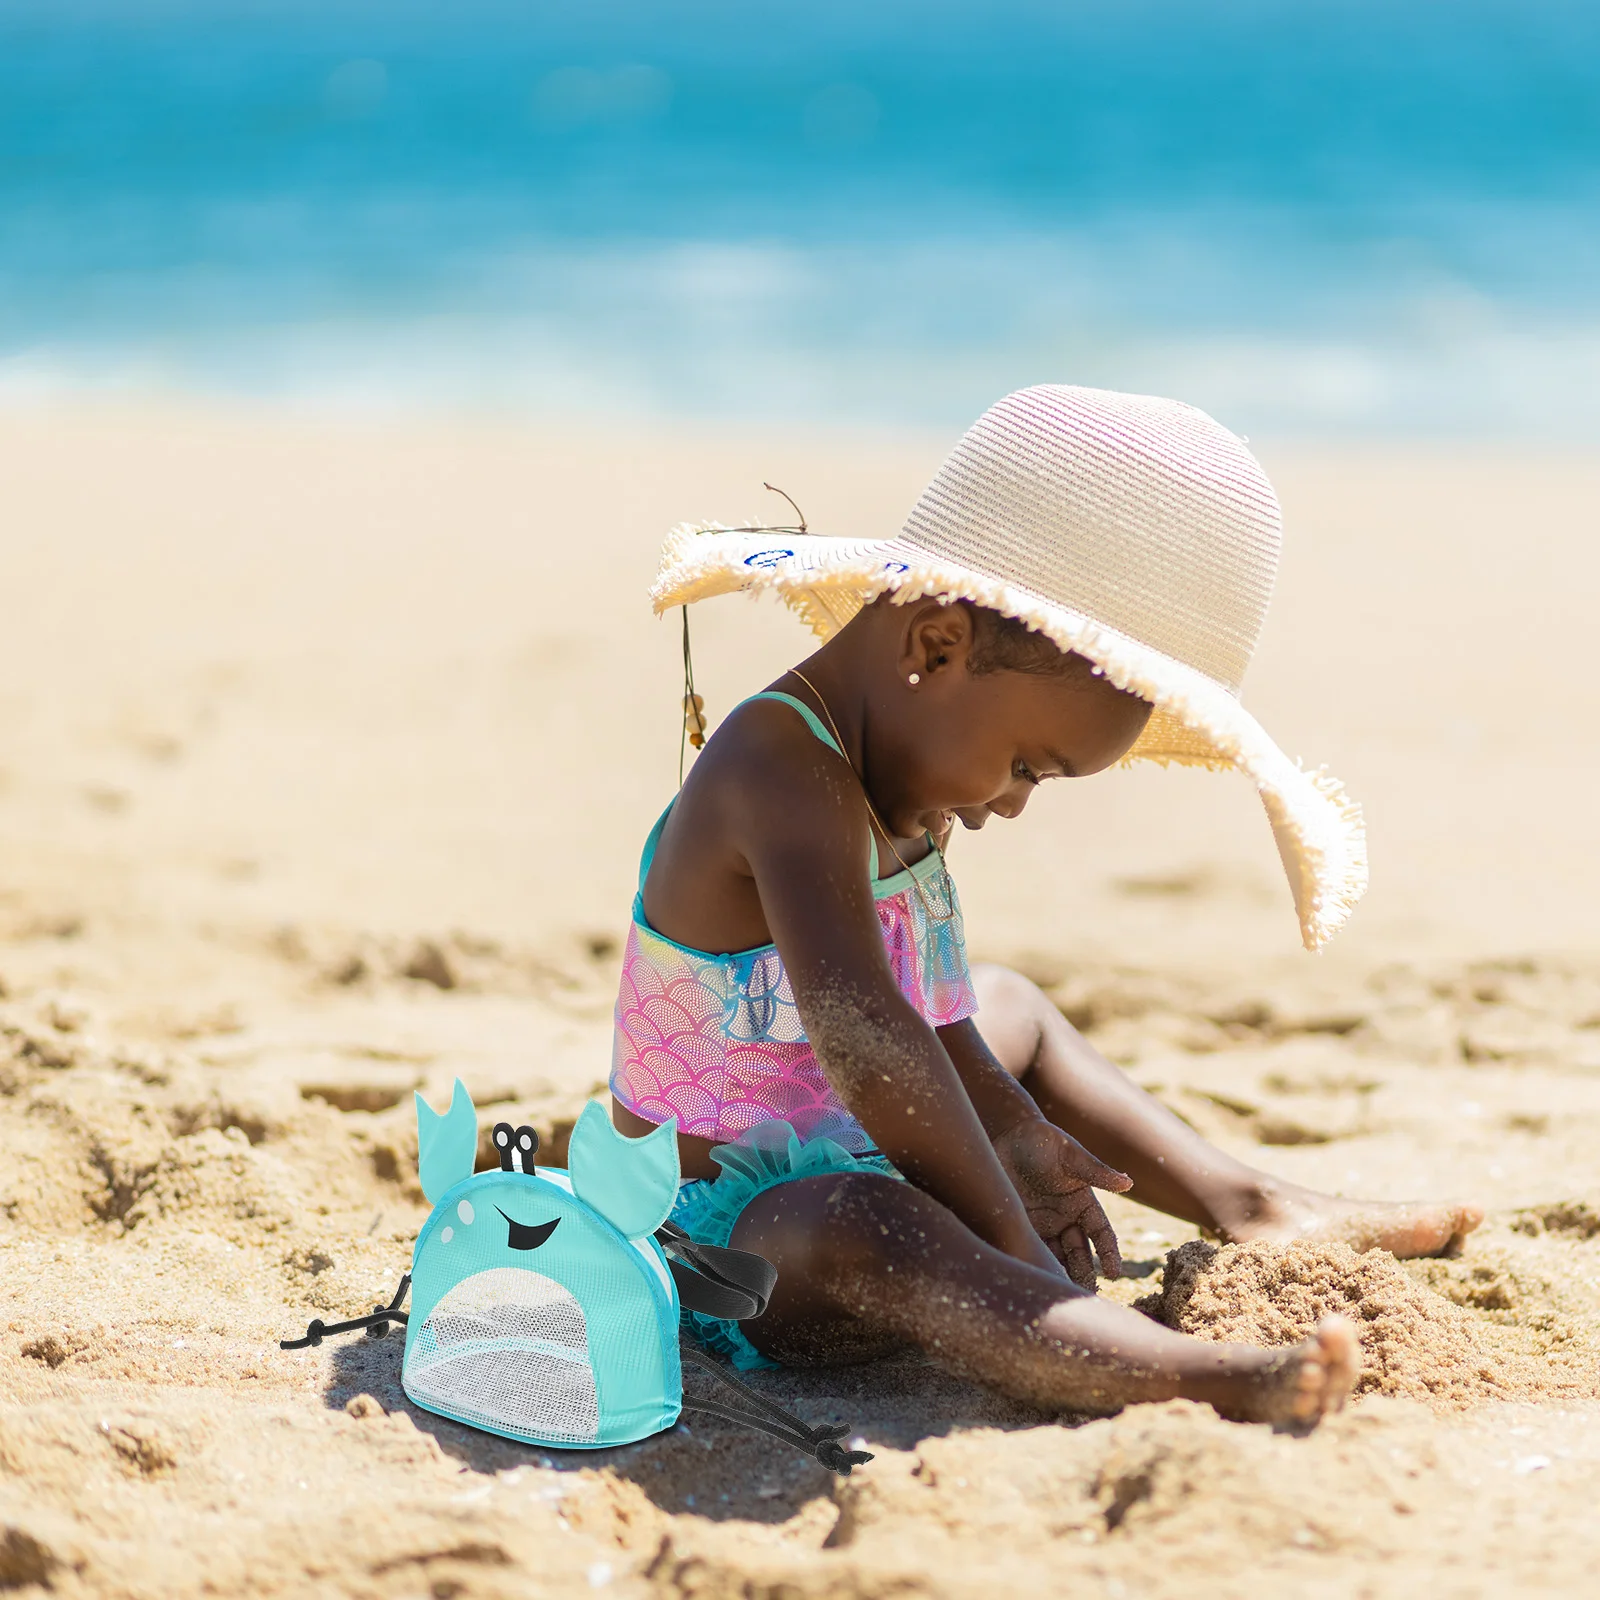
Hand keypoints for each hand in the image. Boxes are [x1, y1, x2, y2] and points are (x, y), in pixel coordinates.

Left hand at [991, 1118, 1131, 1288]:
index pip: (1102, 1233)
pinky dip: (1035, 1263)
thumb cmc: (1043, 1140)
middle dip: (1085, 1274)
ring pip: (1057, 1257)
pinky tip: (1036, 1277)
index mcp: (1084, 1203)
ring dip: (1061, 1275)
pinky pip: (1031, 1249)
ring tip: (1061, 1293)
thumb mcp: (1070, 1155)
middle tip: (1087, 1295)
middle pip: (1080, 1253)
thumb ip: (1095, 1171)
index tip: (1114, 1272)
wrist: (1006, 1136)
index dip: (1109, 1253)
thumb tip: (1128, 1182)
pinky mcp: (1021, 1225)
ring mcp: (1043, 1224)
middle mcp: (1066, 1218)